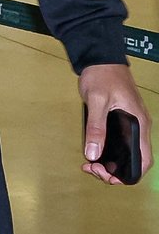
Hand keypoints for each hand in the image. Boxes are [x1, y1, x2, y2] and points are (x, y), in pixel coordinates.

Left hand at [79, 63, 152, 183]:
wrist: (100, 57)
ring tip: (90, 162)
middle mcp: (138, 126)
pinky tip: (93, 150)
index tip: (108, 176)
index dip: (129, 174)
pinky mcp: (121, 119)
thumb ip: (95, 127)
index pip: (144, 159)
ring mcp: (131, 123)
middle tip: (92, 168)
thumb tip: (92, 153)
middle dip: (114, 170)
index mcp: (139, 124)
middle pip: (134, 159)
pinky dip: (107, 150)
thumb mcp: (97, 101)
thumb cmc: (102, 74)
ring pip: (126, 151)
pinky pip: (119, 142)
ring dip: (109, 161)